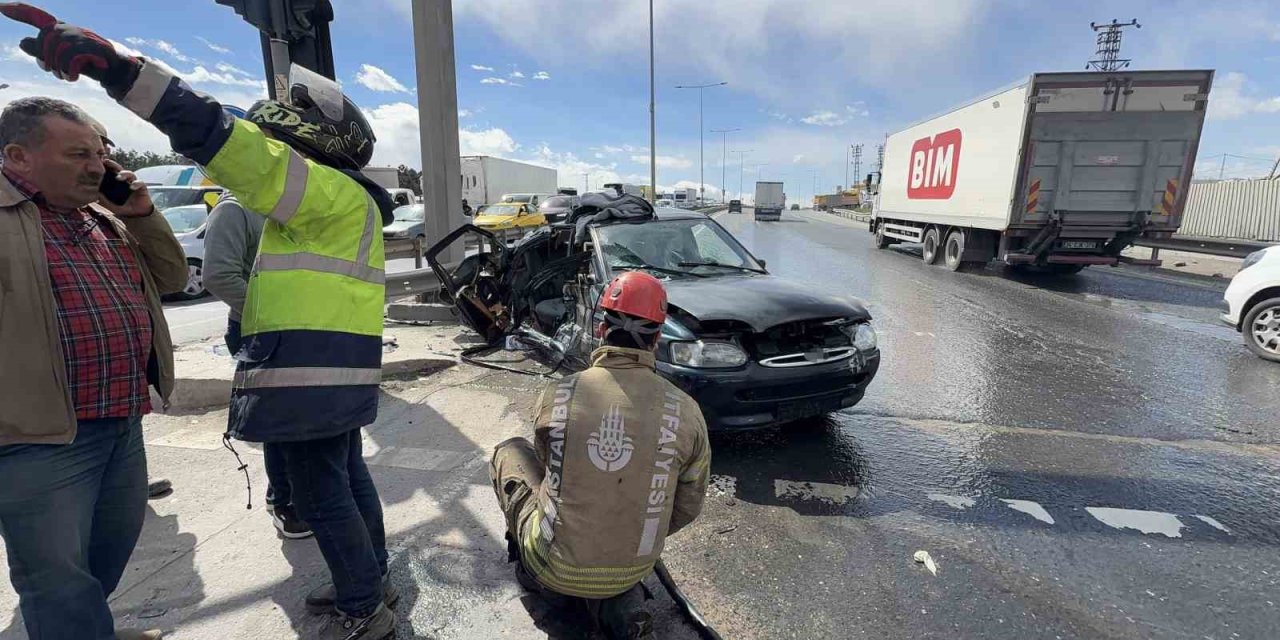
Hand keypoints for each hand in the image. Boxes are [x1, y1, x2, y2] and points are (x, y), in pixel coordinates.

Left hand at [0, 3, 136, 87]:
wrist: (114, 68)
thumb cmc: (86, 62)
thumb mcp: (61, 57)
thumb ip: (42, 51)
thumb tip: (22, 42)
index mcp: (60, 28)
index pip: (36, 15)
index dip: (19, 11)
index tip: (1, 7)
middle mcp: (68, 28)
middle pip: (44, 40)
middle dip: (45, 60)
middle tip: (53, 72)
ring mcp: (79, 36)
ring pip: (56, 52)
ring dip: (59, 70)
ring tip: (67, 76)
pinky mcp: (88, 47)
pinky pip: (68, 60)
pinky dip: (69, 72)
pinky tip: (74, 77)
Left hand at [99, 159, 154, 217]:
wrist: (134, 215)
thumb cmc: (121, 207)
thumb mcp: (108, 203)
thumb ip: (101, 197)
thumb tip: (91, 191)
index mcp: (116, 182)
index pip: (110, 171)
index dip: (106, 166)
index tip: (99, 163)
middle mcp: (124, 180)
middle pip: (119, 169)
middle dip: (113, 165)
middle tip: (107, 162)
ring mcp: (133, 183)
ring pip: (130, 174)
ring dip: (124, 174)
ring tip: (119, 177)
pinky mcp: (142, 188)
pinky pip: (140, 183)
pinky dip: (136, 183)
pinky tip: (132, 187)